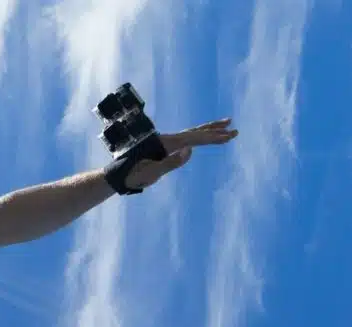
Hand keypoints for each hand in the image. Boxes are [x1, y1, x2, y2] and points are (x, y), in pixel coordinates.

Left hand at [124, 118, 238, 190]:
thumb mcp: (151, 173)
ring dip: (208, 130)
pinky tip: (202, 139)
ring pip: (191, 134)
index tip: (230, 136)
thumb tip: (190, 150)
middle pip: (196, 132)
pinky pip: (185, 140)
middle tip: (234, 128)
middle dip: (215, 131)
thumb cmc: (133, 176)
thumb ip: (170, 163)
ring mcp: (165, 143)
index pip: (195, 139)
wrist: (118, 176)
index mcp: (167, 144)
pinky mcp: (163, 148)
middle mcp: (167, 140)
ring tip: (224, 125)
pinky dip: (197, 137)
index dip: (214, 137)